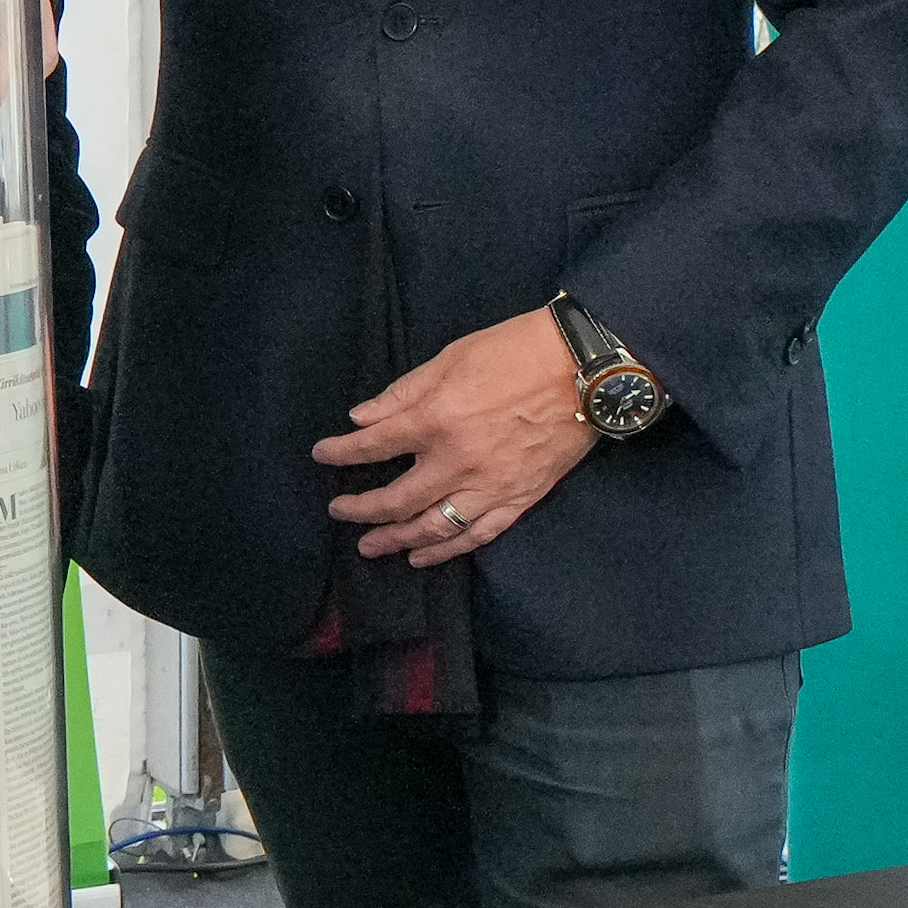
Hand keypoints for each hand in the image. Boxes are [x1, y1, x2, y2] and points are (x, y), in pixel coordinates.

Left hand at [310, 306, 595, 565]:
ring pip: (433, 527)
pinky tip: (423, 555)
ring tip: (371, 547)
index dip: (342, 452)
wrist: (584, 368)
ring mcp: (490, 486)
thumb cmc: (515, 352)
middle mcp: (457, 462)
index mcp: (436, 420)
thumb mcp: (450, 358)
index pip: (374, 445)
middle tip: (339, 512)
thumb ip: (403, 393)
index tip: (323, 455)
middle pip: (396, 499)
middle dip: (361, 509)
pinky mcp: (519, 499)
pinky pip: (476, 535)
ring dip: (397, 540)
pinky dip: (447, 551)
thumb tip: (361, 418)